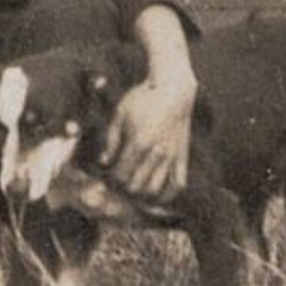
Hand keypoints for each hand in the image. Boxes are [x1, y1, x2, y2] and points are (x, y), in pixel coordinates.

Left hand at [101, 70, 196, 203]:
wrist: (174, 89)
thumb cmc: (143, 98)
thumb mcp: (120, 114)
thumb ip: (111, 140)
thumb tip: (103, 162)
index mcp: (138, 143)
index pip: (120, 175)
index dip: (111, 179)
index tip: (108, 174)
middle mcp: (156, 153)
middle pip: (136, 186)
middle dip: (124, 188)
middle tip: (119, 182)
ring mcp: (171, 156)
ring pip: (155, 189)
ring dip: (142, 194)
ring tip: (134, 189)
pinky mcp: (182, 156)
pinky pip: (178, 184)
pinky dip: (167, 195)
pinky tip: (158, 196)